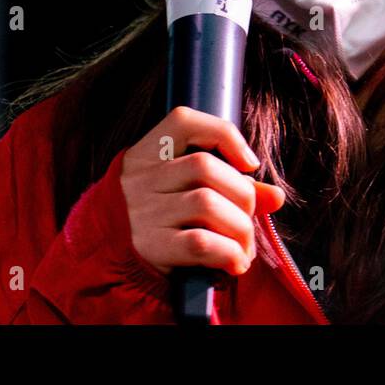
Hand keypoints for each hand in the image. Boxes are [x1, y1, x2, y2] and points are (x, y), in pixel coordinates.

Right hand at [120, 105, 285, 276]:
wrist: (109, 256)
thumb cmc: (157, 216)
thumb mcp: (181, 190)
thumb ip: (229, 186)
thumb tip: (276, 196)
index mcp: (147, 153)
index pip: (183, 121)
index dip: (224, 134)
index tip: (248, 164)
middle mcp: (141, 178)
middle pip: (205, 167)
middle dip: (242, 194)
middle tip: (249, 219)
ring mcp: (143, 212)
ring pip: (206, 204)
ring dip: (240, 228)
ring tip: (244, 246)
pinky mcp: (150, 247)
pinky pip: (199, 243)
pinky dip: (228, 253)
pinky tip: (235, 263)